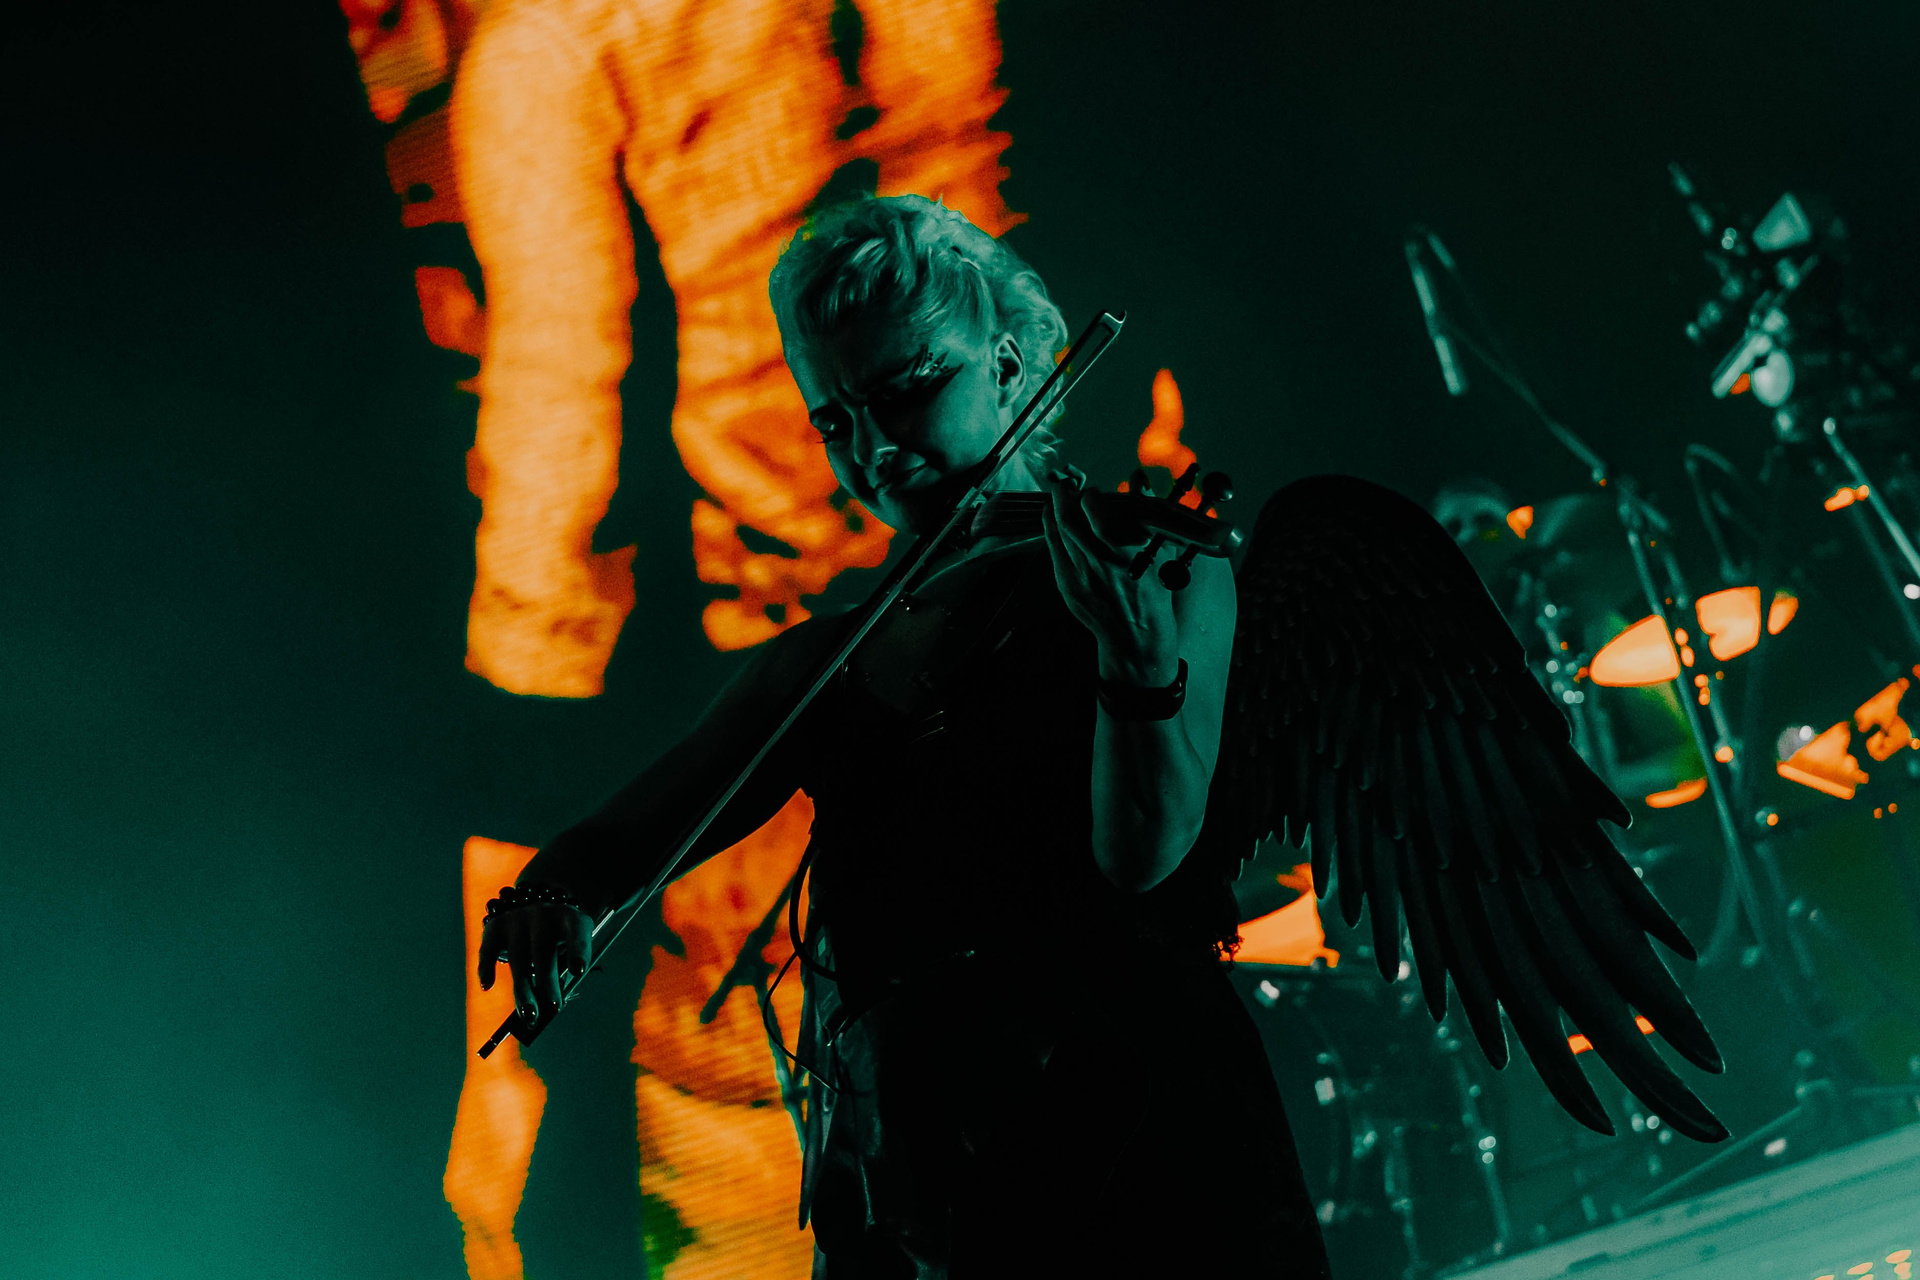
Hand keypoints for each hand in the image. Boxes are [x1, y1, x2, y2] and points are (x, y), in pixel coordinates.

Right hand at [478, 893, 594, 1029]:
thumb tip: (547, 1009)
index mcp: (570, 918)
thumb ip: (564, 973)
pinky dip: (486, 967)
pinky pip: (489, 948)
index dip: (578, 950)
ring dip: (523, 988)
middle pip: (544, 950)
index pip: (577, 932)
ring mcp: (518, 917)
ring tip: (529, 1014)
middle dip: (548, 982)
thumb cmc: (558, 939)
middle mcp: (544, 914)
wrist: (537, 912)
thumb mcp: (569, 948)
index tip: (579, 971)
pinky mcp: (497, 925)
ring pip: (518, 956)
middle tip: (553, 1009)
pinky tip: (487, 986)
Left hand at [1040, 465, 1180, 684]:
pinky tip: (1053, 519)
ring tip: (1060, 498)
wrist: (1135, 636)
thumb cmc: (1152, 593)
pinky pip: (1052, 549)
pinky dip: (1051, 529)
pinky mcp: (1067, 585)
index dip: (1092, 497)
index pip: (1097, 512)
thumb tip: (1139, 482)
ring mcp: (1079, 575)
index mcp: (1127, 552)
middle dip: (1066, 496)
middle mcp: (1099, 562)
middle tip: (1069, 488)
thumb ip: (1147, 516)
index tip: (1094, 493)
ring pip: (1058, 532)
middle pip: (1070, 518)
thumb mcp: (1159, 554)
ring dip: (1056, 509)